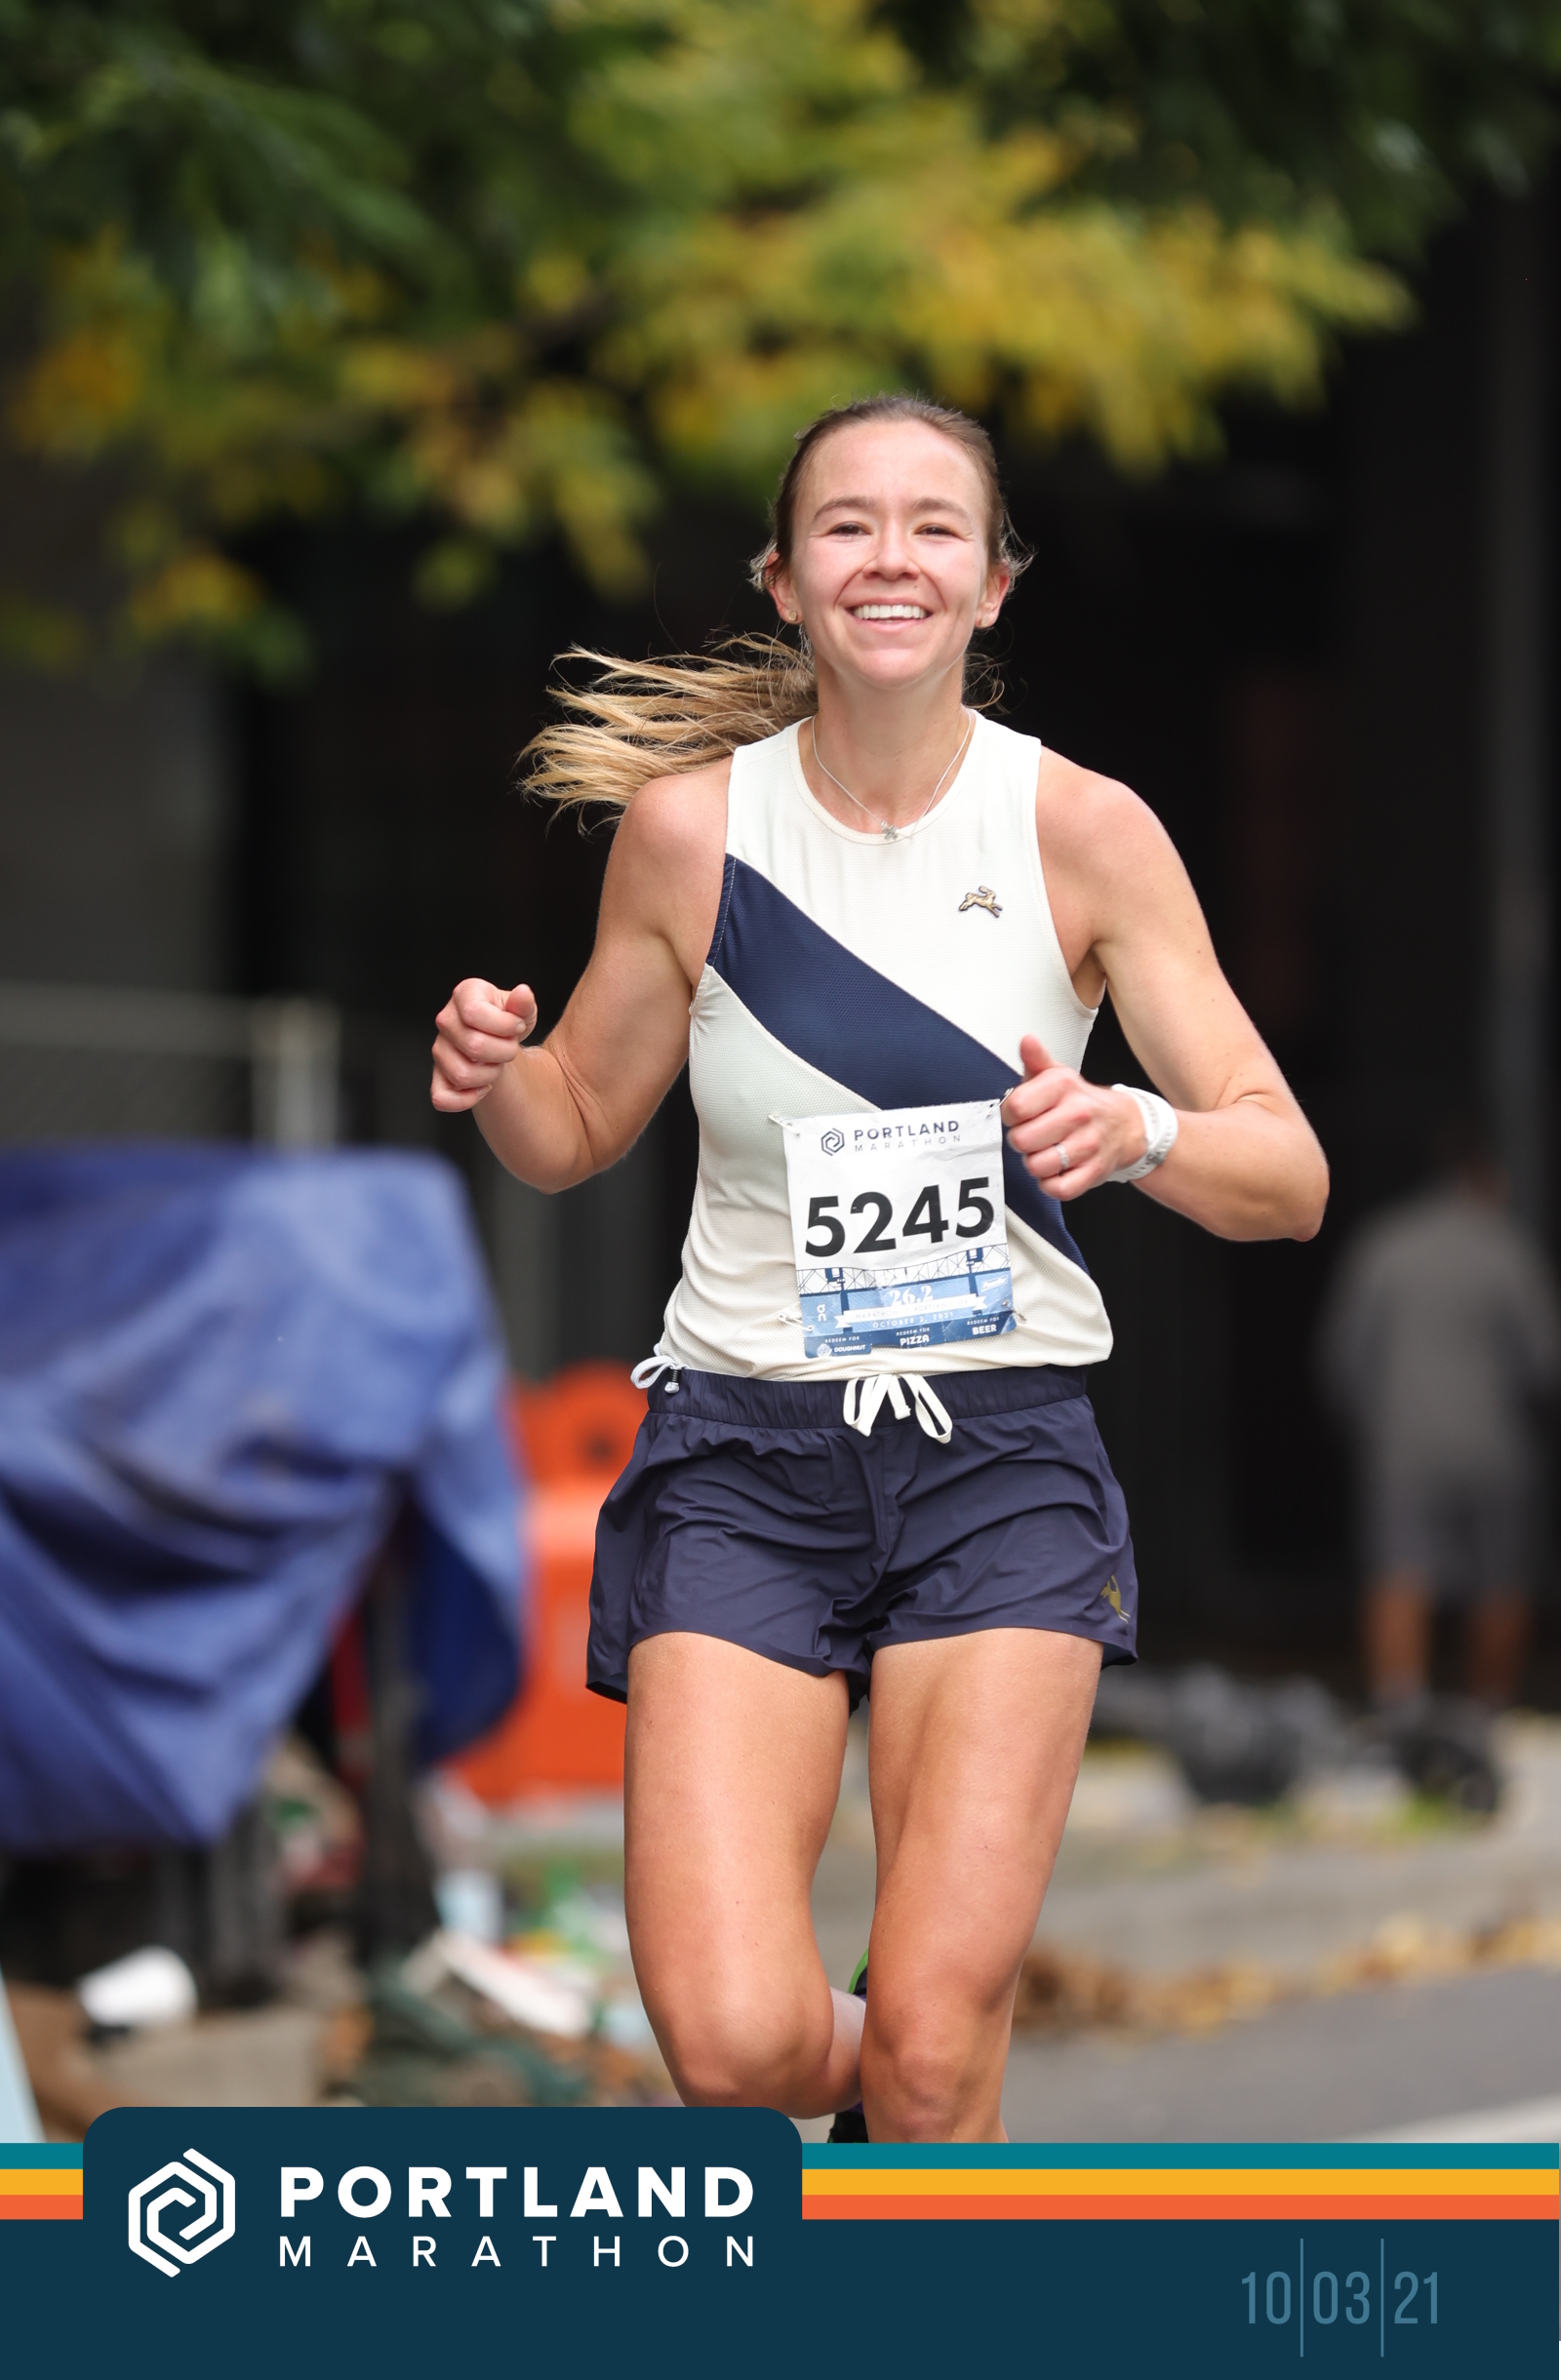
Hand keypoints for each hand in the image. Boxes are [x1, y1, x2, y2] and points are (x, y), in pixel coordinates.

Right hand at [431, 979, 536, 1111]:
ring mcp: (440, 1049)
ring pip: (462, 1074)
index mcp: (464, 995)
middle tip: (509, 1047)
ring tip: (497, 1064)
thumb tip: (523, 994)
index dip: (504, 1025)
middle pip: (473, 1046)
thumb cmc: (508, 1019)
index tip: (517, 1027)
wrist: (498, 1038)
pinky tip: (483, 1088)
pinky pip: (441, 1097)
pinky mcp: (438, 1075)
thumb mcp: (521, 1009)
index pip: (474, 1013)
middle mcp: (446, 1020)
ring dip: (491, 1075)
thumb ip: (523, 1004)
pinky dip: (466, 1099)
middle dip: (503, 1052)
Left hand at [1000, 1034, 1143, 1198]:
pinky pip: (1060, 1189)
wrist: (1126, 1125)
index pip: (1015, 1108)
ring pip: (1038, 1166)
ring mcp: (1087, 1144)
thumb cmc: (1082, 1102)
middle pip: (1022, 1141)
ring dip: (1035, 1163)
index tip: (1020, 1114)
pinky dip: (1051, 1184)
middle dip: (1021, 1141)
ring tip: (1045, 1151)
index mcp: (1063, 1087)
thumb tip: (1027, 1042)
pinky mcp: (1094, 1171)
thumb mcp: (1059, 1075)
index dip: (1011, 1115)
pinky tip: (1055, 1170)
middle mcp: (1077, 1114)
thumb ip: (1036, 1060)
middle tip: (1033, 1135)